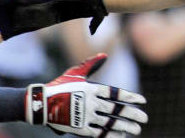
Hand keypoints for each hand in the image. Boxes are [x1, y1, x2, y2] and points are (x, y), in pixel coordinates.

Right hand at [27, 53, 146, 136]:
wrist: (39, 103)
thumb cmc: (58, 86)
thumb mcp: (76, 72)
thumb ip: (92, 64)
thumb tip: (105, 54)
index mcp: (92, 89)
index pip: (117, 93)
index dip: (130, 97)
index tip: (142, 101)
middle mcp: (91, 103)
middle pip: (116, 110)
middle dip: (132, 114)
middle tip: (145, 118)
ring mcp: (85, 116)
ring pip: (110, 123)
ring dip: (125, 127)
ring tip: (137, 130)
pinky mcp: (79, 128)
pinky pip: (99, 133)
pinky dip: (111, 134)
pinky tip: (121, 135)